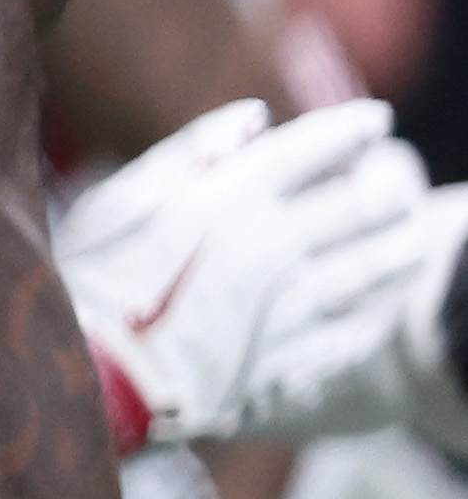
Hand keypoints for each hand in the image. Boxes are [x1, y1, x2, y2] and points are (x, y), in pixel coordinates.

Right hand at [57, 97, 454, 444]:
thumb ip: (187, 154)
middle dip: (390, 187)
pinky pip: (351, 337)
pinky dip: (370, 319)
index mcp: (227, 200)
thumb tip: (254, 116)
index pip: (310, 149)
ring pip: (371, 273)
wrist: (85, 382)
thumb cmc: (84, 281)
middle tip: (402, 181)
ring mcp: (288, 312)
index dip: (350, 129)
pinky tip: (376, 313)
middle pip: (359, 208)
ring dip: (398, 250)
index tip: (376, 118)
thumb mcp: (115, 202)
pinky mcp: (288, 365)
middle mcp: (271, 250)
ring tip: (413, 238)